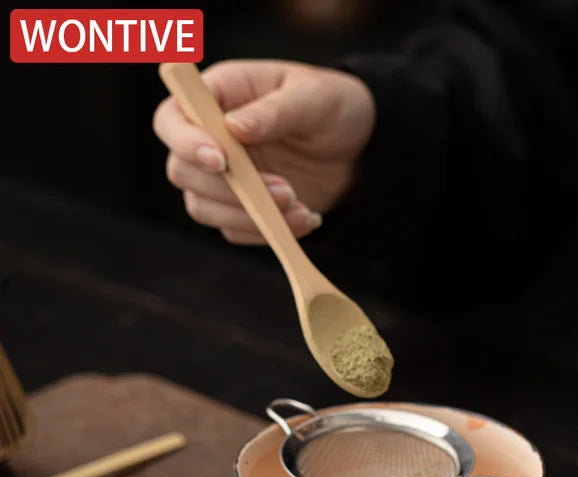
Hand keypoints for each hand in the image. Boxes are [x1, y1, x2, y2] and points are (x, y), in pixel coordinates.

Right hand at [153, 59, 375, 241]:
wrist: (358, 149)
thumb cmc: (332, 107)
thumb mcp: (314, 99)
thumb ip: (274, 112)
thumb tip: (234, 128)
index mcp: (218, 96)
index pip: (172, 120)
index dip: (186, 142)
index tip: (222, 161)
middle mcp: (210, 138)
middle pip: (182, 172)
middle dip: (231, 190)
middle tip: (287, 192)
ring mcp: (222, 178)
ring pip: (204, 208)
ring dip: (250, 218)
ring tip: (302, 210)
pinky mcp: (240, 209)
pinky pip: (235, 231)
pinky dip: (268, 233)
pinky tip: (306, 219)